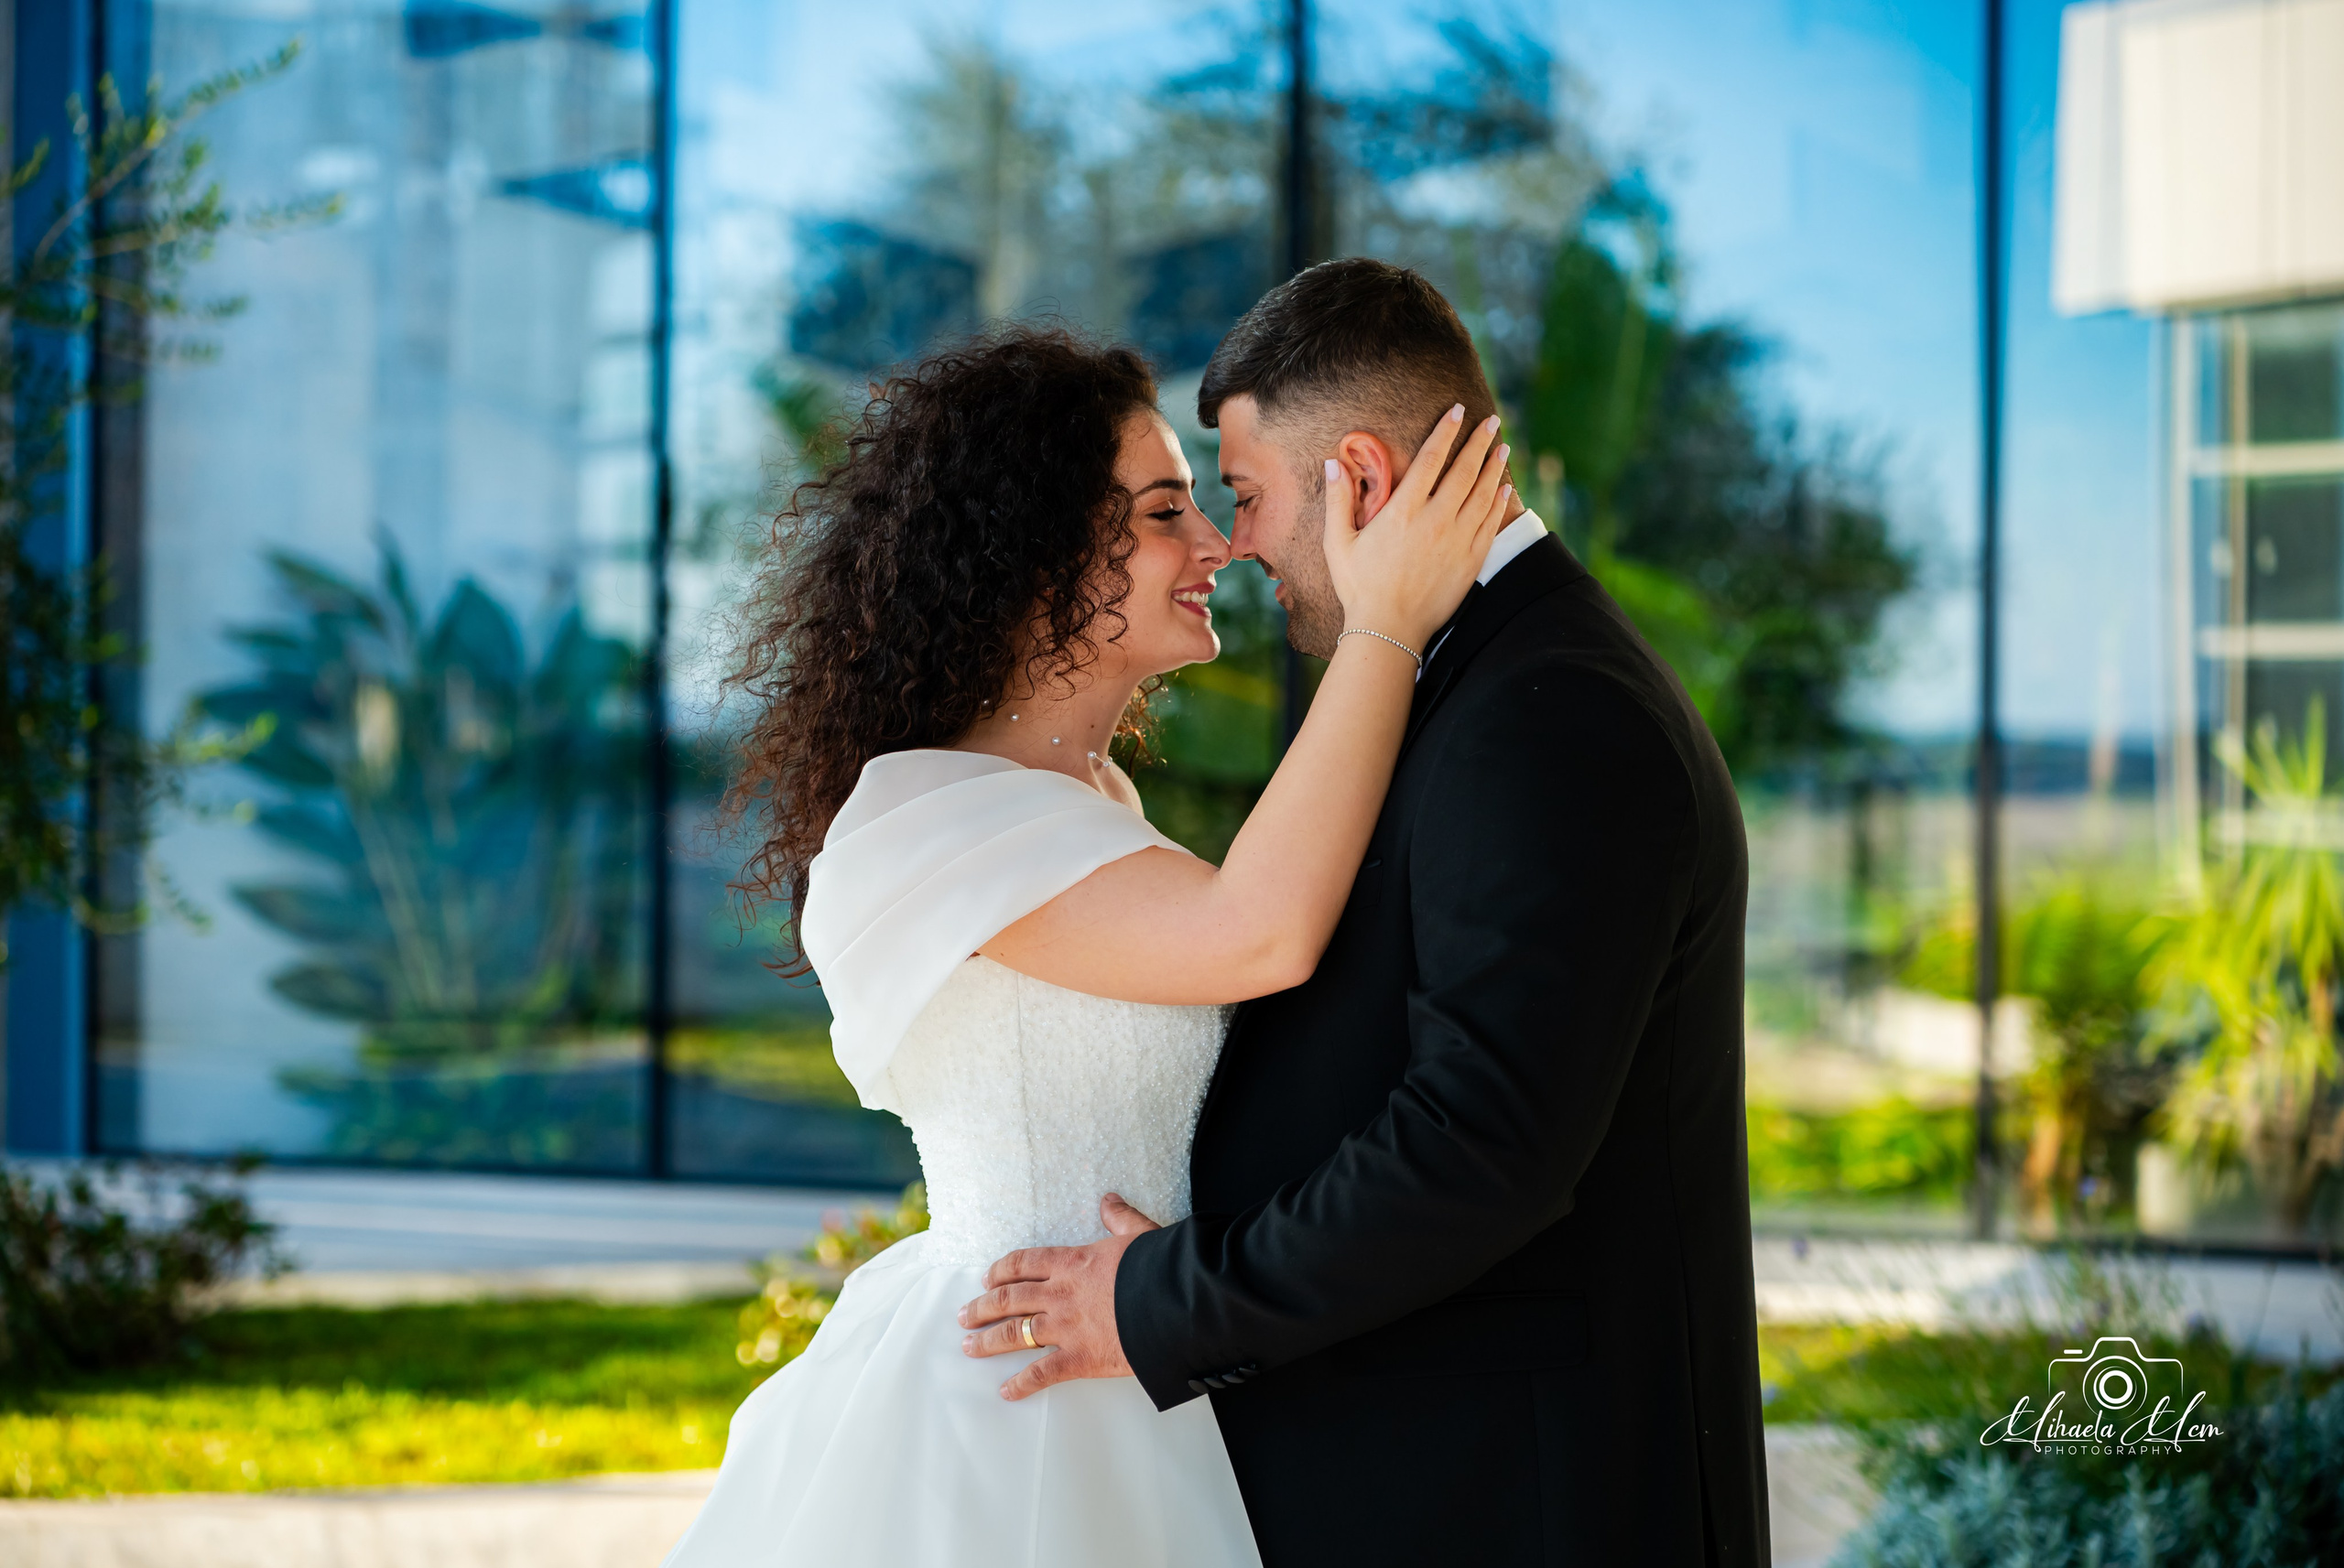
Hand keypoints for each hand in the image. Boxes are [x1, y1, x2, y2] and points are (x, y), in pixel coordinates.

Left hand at [957, 1193, 1160, 1399]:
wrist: (1176, 1301)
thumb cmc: (1160, 1266)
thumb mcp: (1139, 1234)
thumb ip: (1119, 1218)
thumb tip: (1110, 1200)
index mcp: (1072, 1262)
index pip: (1024, 1263)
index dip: (1000, 1271)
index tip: (986, 1279)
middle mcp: (1060, 1294)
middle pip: (1008, 1298)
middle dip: (981, 1307)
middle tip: (964, 1315)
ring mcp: (1066, 1327)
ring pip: (1014, 1333)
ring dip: (988, 1341)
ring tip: (969, 1347)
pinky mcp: (1079, 1358)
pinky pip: (1041, 1373)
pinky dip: (1021, 1384)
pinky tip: (1005, 1391)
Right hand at [1322, 405, 1513, 651]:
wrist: (1389, 630)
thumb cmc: (1359, 587)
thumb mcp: (1338, 543)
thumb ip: (1338, 501)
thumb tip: (1333, 463)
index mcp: (1403, 512)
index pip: (1431, 459)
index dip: (1445, 431)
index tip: (1457, 411)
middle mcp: (1435, 521)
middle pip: (1464, 470)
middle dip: (1479, 441)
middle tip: (1492, 420)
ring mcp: (1457, 541)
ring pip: (1483, 494)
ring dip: (1493, 466)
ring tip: (1502, 446)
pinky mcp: (1470, 561)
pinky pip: (1490, 523)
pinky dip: (1499, 502)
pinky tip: (1504, 487)